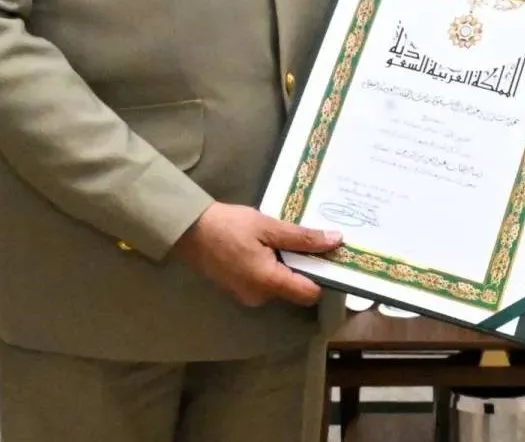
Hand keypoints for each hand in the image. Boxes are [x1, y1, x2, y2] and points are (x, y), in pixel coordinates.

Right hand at [173, 202, 341, 306]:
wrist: (189, 230)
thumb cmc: (230, 227)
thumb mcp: (269, 227)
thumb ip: (303, 237)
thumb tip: (335, 241)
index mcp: (269, 283)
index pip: (310, 294)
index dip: (324, 276)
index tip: (331, 256)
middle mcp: (259, 297)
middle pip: (296, 289)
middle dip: (305, 267)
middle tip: (309, 239)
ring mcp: (247, 295)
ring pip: (280, 284)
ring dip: (287, 265)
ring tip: (286, 239)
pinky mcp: (238, 289)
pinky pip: (265, 282)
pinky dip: (272, 267)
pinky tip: (269, 246)